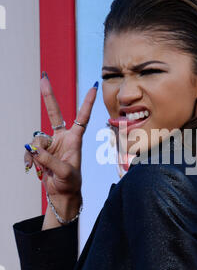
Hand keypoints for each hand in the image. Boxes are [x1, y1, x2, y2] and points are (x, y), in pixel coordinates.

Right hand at [24, 75, 97, 227]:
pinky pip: (30, 149)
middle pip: (54, 113)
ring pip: (37, 139)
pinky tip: (31, 168)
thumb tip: (35, 148)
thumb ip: (50, 160)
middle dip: (48, 95)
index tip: (93, 86)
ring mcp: (51, 144)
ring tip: (42, 168)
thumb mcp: (64, 173)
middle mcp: (63, 138)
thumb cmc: (70, 184)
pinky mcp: (42, 151)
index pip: (82, 117)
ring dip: (36, 153)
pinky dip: (29, 157)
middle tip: (43, 76)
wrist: (63, 194)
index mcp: (75, 140)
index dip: (87, 102)